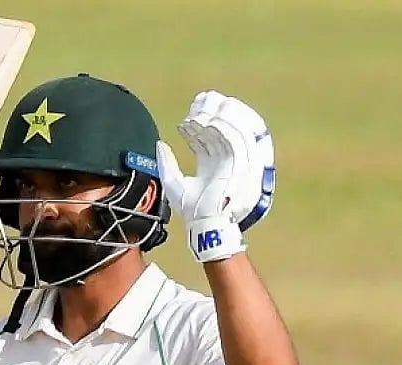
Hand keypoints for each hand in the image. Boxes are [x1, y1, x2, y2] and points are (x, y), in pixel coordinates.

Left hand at [156, 91, 275, 262]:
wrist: (206, 226)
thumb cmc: (192, 211)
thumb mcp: (174, 184)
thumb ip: (167, 164)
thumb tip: (160, 144)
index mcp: (214, 164)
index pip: (210, 137)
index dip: (199, 124)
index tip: (187, 116)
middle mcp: (227, 160)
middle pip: (223, 128)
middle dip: (211, 113)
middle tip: (198, 102)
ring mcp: (236, 161)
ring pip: (232, 130)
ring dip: (218, 116)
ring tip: (203, 107)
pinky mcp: (241, 164)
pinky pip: (236, 140)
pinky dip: (225, 127)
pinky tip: (209, 119)